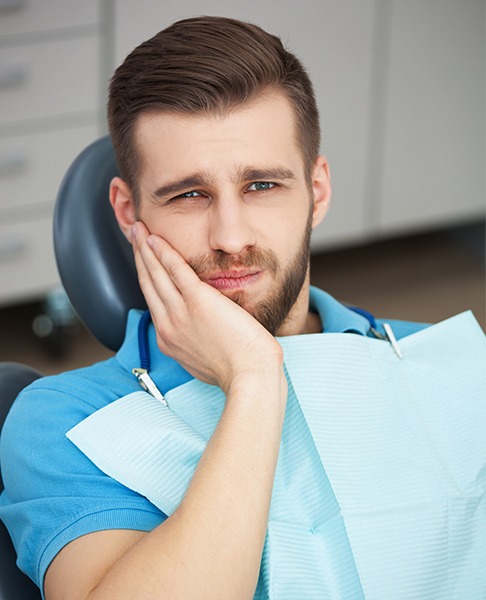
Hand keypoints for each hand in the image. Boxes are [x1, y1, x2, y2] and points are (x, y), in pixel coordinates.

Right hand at [131, 222, 283, 391]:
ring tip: (138, 228)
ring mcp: (180, 313)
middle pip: (148, 283)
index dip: (146, 276)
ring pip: (155, 274)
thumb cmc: (238, 370)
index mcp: (170, 339)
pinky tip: (155, 238)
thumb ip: (196, 341)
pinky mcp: (198, 301)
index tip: (143, 260)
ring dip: (145, 248)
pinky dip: (163, 253)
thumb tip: (201, 331)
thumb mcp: (206, 360)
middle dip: (139, 256)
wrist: (250, 376)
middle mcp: (168, 325)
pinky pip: (175, 271)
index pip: (153, 300)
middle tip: (133, 234)